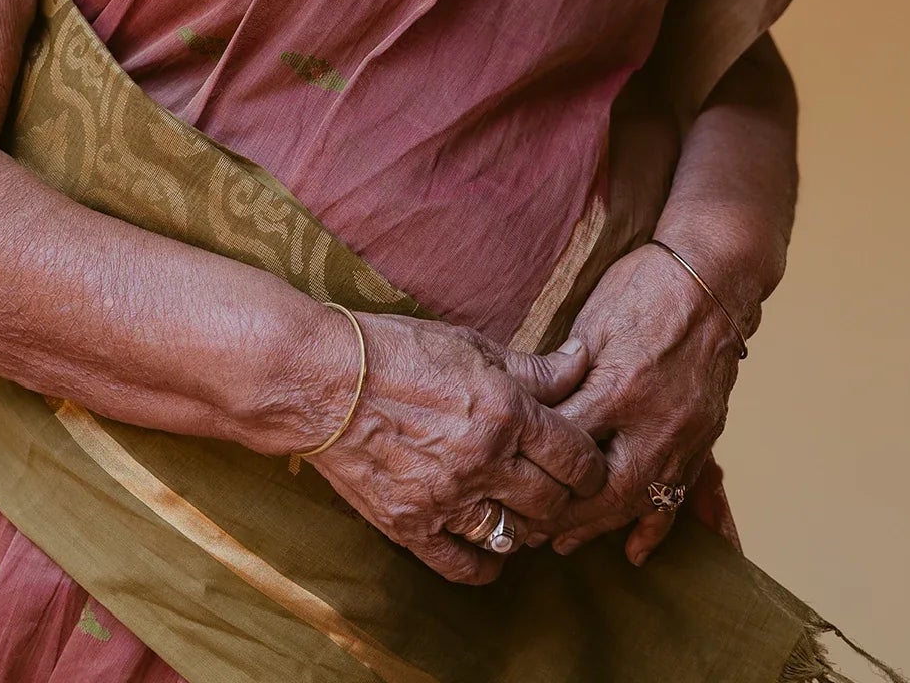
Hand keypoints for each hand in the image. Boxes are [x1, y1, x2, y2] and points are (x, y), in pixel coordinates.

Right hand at [308, 315, 606, 584]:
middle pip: (554, 501)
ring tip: (522, 508)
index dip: (590, 464)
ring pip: (516, 534)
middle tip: (556, 485)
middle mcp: (483, 460)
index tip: (584, 462)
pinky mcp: (412, 525)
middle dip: (564, 496)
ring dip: (528, 526)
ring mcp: (447, 498)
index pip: (577, 457)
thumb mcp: (468, 345)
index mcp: (504, 411)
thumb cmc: (394, 349)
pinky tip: (489, 544)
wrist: (319, 378)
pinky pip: (465, 565)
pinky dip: (486, 564)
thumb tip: (580, 361)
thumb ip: (531, 366)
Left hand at [543, 243, 744, 565]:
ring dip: (598, 527)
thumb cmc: (643, 288)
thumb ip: (562, 372)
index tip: (503, 483)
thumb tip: (528, 407)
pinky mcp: (703, 437)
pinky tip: (634, 552)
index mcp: (620, 387)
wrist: (711, 277)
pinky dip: (655, 527)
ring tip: (561, 544)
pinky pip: (679, 495)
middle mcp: (655, 421)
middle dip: (561, 516)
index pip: (567, 445)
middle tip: (524, 532)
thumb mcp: (590, 322)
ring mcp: (685, 434)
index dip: (533, 469)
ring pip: (638, 501)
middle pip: (602, 490)